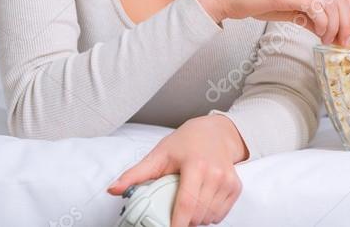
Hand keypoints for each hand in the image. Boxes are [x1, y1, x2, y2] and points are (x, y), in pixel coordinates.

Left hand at [107, 115, 245, 225]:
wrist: (217, 132)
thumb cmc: (187, 142)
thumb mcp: (159, 154)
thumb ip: (136, 174)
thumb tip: (113, 189)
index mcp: (196, 165)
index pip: (186, 203)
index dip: (177, 223)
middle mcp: (215, 174)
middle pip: (197, 215)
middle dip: (182, 221)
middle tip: (172, 213)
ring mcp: (228, 181)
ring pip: (209, 217)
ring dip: (196, 220)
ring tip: (187, 206)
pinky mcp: (236, 187)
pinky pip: (220, 214)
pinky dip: (209, 216)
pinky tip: (201, 204)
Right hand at [196, 0, 349, 45]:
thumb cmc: (259, 0)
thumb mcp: (292, 7)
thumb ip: (313, 16)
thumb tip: (334, 32)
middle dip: (349, 23)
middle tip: (347, 42)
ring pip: (332, 4)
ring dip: (336, 27)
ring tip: (329, 41)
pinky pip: (317, 8)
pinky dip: (324, 25)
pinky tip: (320, 35)